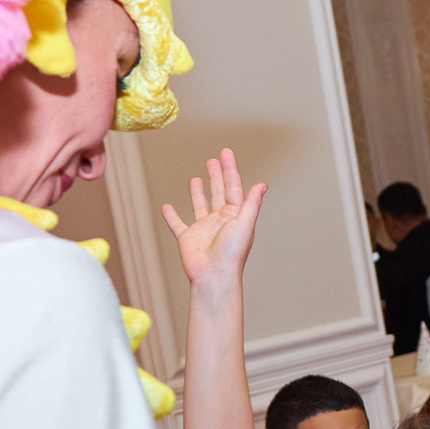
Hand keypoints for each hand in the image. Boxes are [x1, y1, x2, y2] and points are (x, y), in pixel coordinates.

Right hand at [158, 148, 267, 289]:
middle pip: (219, 192)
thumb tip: (263, 185)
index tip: (226, 152)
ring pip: (200, 205)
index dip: (230, 169)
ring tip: (196, 179)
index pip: (233, 187)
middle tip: (214, 160)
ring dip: (198, 192)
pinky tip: (166, 207)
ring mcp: (203, 228)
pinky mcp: (187, 237)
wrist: (213, 276)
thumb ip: (252, 203)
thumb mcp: (245, 223)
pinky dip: (171, 216)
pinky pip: (177, 224)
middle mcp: (220, 220)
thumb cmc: (232, 253)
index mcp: (235, 215)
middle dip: (217, 176)